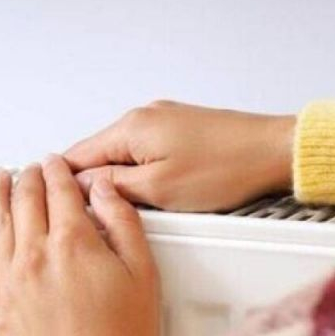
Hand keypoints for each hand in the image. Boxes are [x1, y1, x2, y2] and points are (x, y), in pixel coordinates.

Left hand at [0, 155, 160, 335]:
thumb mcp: (143, 275)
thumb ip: (123, 224)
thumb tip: (105, 191)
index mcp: (73, 244)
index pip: (59, 190)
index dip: (58, 171)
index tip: (57, 164)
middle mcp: (35, 256)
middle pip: (24, 200)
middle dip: (29, 178)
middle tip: (32, 170)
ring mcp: (12, 281)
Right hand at [64, 101, 294, 211]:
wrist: (275, 153)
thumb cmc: (227, 168)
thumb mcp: (159, 190)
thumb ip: (114, 188)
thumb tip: (82, 189)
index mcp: (131, 128)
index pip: (76, 157)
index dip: (64, 186)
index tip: (59, 209)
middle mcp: (144, 117)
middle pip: (99, 156)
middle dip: (96, 186)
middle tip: (100, 218)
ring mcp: (164, 121)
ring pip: (125, 157)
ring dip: (123, 183)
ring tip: (136, 208)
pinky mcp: (183, 131)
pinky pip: (148, 155)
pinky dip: (145, 175)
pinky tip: (159, 194)